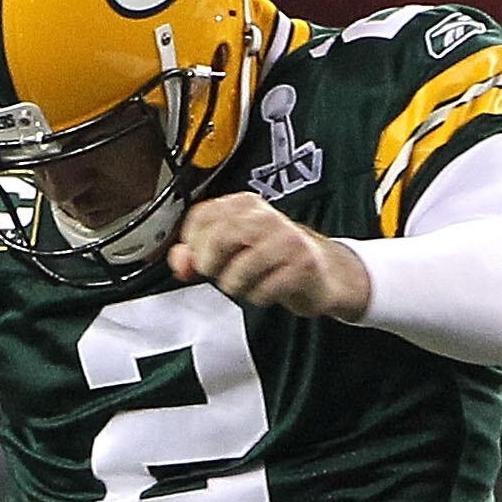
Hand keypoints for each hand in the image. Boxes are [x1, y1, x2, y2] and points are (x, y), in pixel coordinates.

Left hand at [168, 193, 370, 319]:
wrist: (322, 271)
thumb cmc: (272, 258)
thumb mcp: (231, 249)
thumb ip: (198, 251)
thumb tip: (179, 260)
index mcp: (244, 205)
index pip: (201, 217)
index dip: (192, 244)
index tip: (199, 258)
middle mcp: (265, 217)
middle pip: (218, 239)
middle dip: (211, 265)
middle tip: (220, 273)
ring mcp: (286, 240)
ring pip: (239, 270)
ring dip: (235, 286)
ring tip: (248, 282)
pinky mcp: (302, 266)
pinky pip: (263, 290)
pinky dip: (259, 296)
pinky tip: (269, 288)